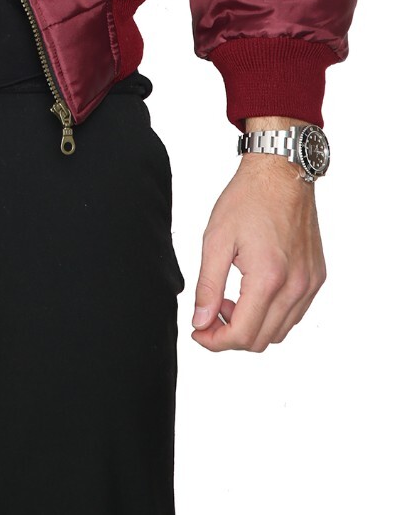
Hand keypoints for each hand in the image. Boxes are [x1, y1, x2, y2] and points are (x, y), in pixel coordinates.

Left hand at [191, 140, 325, 351]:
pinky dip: (272, 314)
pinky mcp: (317, 277)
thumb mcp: (216, 239)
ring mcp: (310, 283)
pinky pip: (295, 314)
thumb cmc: (248, 199)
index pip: (242, 335)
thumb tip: (201, 322)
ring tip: (231, 298)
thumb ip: (208, 286)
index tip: (198, 332)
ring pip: (280, 332)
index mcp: (269, 278)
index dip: (215, 341)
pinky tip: (254, 291)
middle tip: (211, 312)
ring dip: (252, 326)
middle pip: (262, 340)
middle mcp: (296, 287)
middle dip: (231, 335)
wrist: (281, 173)